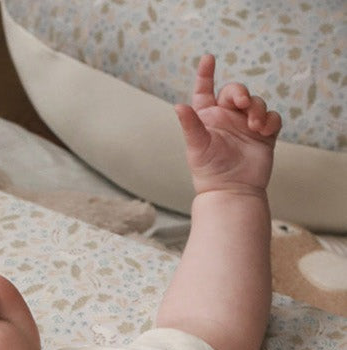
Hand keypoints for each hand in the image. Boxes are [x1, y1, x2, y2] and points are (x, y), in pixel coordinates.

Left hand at [174, 54, 281, 195]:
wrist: (232, 190)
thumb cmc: (209, 171)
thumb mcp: (197, 146)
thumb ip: (190, 125)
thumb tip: (178, 106)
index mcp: (207, 117)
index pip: (205, 90)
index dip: (206, 74)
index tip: (208, 58)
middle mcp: (227, 117)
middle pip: (236, 91)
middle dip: (241, 93)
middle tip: (243, 104)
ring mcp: (246, 124)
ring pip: (257, 102)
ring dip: (258, 109)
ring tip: (254, 126)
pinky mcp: (264, 133)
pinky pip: (272, 117)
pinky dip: (270, 120)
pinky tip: (264, 131)